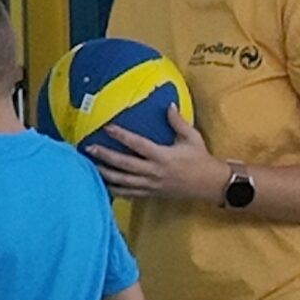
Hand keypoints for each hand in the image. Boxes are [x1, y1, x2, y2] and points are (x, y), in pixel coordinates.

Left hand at [92, 109, 224, 203]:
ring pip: (124, 182)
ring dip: (106, 174)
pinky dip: (116, 190)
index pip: (138, 144)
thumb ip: (178, 122)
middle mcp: (155, 172)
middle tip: (88, 148)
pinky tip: (103, 184)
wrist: (211, 185)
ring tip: (90, 166)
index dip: (121, 136)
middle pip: (125, 165)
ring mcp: (152, 185)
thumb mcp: (192, 138)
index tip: (107, 127)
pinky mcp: (152, 194)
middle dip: (105, 156)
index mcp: (163, 156)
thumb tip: (168, 105)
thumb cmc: (201, 160)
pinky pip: (130, 194)